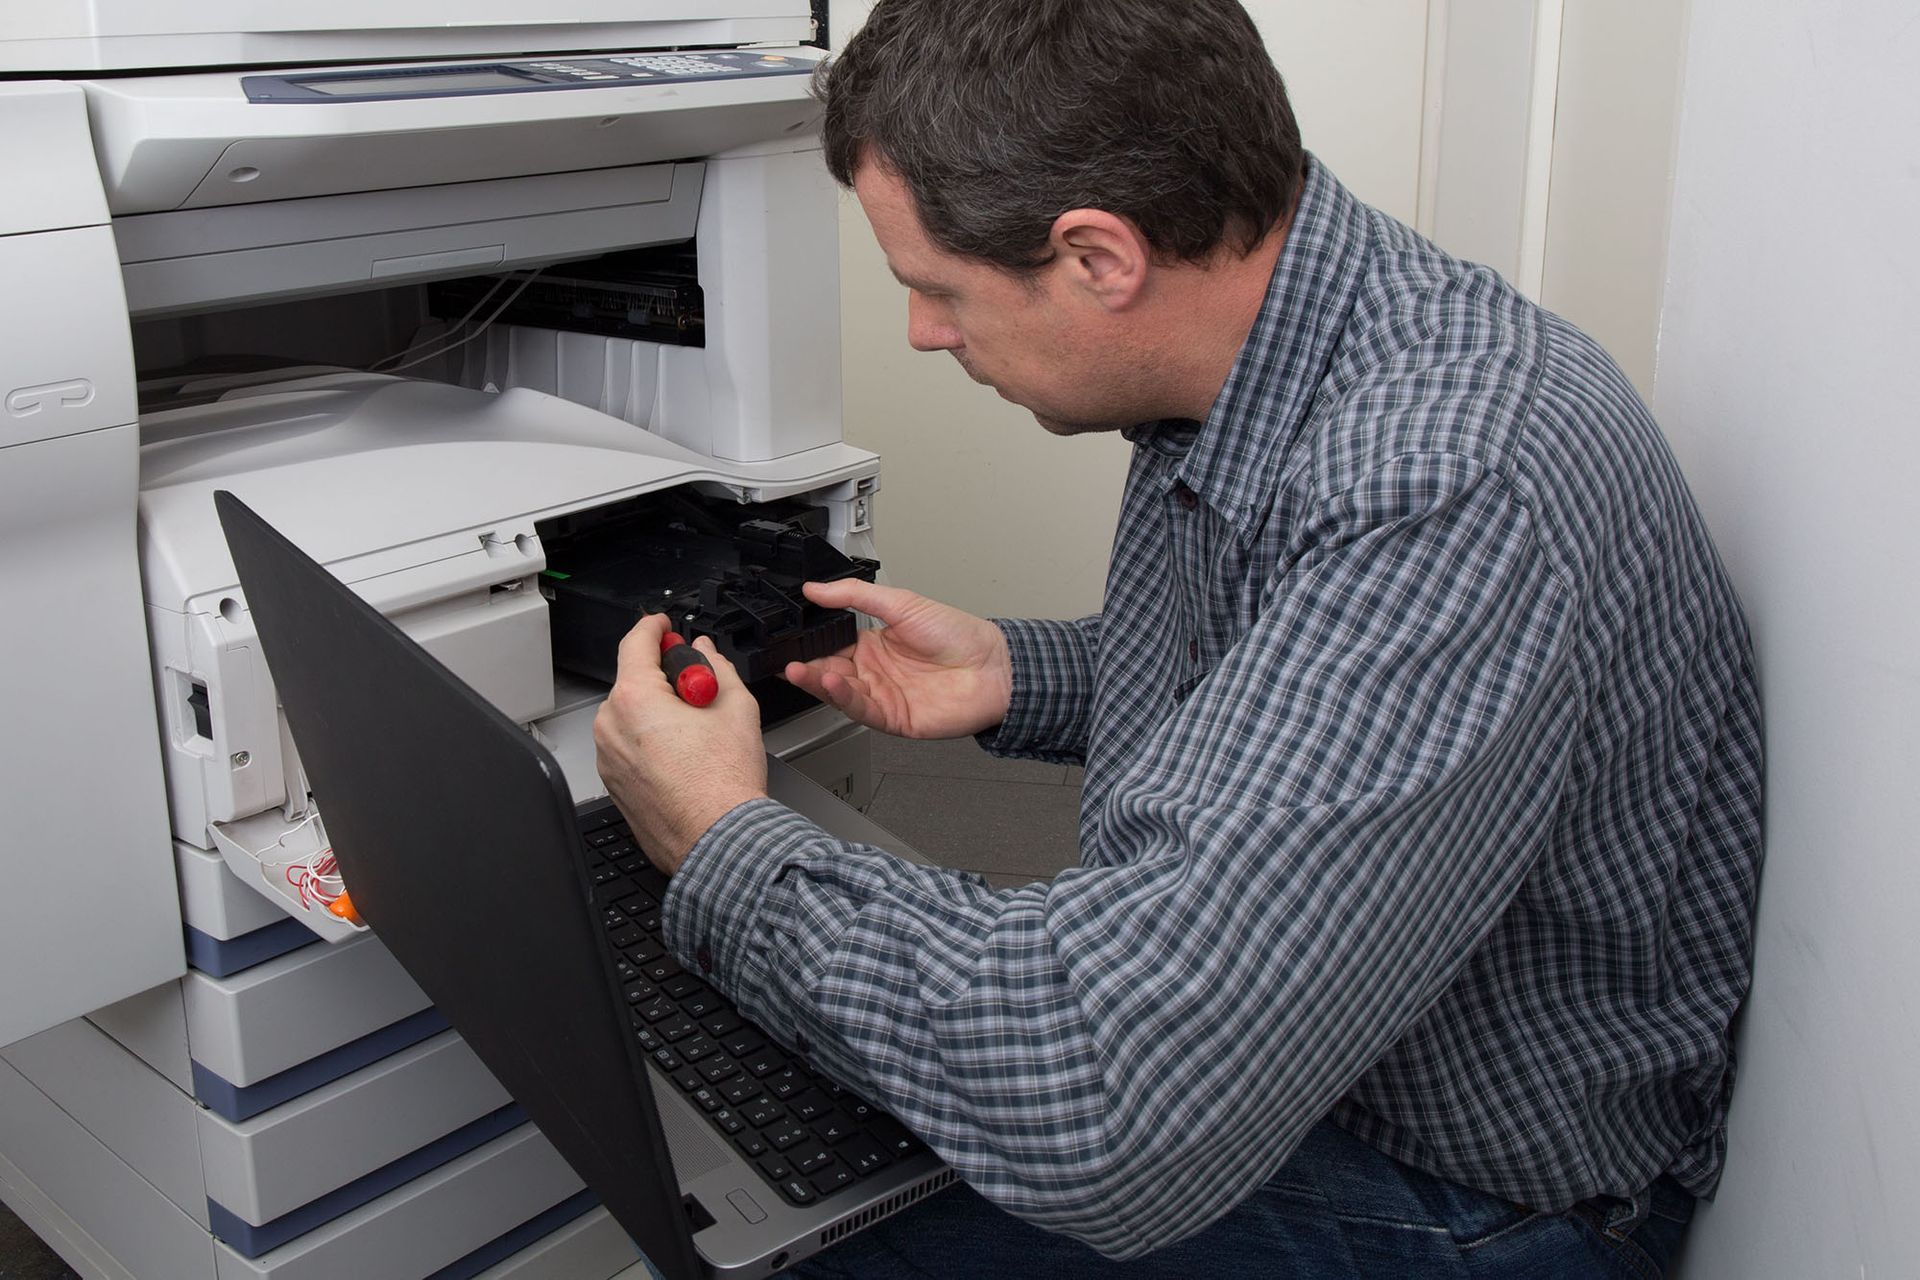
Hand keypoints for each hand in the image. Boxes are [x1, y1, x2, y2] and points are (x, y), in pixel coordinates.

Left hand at [594, 615, 767, 874]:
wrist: (718, 839)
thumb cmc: (724, 783)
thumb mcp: (736, 707)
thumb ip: (716, 668)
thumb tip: (706, 654)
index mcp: (635, 699)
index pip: (635, 643)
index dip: (654, 627)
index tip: (663, 626)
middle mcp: (611, 726)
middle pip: (633, 683)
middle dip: (664, 680)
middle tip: (699, 691)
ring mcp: (608, 758)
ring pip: (630, 718)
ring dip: (657, 714)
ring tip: (697, 736)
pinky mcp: (613, 784)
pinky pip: (628, 748)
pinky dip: (650, 744)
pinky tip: (684, 760)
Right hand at [783, 580, 1012, 738]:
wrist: (993, 665)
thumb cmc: (958, 634)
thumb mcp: (901, 603)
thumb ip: (855, 596)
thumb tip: (815, 587)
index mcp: (872, 646)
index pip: (830, 647)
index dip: (808, 645)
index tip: (786, 639)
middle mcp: (874, 673)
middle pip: (829, 673)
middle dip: (805, 668)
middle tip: (784, 659)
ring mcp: (883, 697)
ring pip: (840, 694)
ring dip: (817, 683)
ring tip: (798, 671)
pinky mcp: (893, 719)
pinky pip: (862, 710)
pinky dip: (843, 698)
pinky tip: (831, 684)